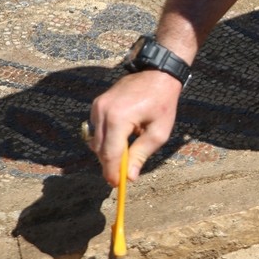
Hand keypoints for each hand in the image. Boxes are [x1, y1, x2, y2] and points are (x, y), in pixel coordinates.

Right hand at [87, 70, 182, 184]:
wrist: (156, 73)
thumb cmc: (162, 102)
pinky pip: (97, 130)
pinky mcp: (97, 105)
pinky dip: (106, 140)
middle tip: (121, 177)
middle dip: (110, 165)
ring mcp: (97, 107)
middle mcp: (103, 112)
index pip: (110, 153)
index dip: (112, 172)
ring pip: (96, 141)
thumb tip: (129, 176)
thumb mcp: (158, 131)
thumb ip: (142, 154)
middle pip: (100, 149)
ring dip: (108, 152)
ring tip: (125, 156)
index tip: (117, 185)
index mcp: (119, 118)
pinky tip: (121, 140)